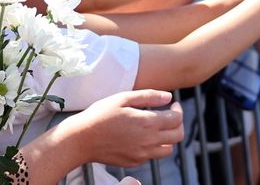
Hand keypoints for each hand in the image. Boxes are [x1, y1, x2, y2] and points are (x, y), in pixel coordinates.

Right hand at [65, 90, 184, 166]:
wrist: (81, 139)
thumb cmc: (100, 115)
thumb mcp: (123, 98)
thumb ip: (149, 96)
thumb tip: (169, 97)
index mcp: (148, 123)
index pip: (176, 119)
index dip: (178, 110)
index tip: (173, 104)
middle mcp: (148, 141)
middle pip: (178, 136)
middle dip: (177, 123)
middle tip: (170, 114)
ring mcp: (142, 154)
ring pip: (168, 149)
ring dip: (168, 137)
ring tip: (157, 126)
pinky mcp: (134, 162)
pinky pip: (152, 155)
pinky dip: (153, 146)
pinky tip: (141, 136)